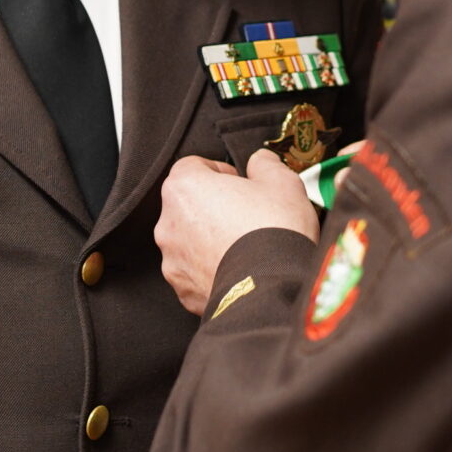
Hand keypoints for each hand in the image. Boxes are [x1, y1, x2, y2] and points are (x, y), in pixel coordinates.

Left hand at [156, 150, 319, 313]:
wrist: (274, 290)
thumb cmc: (274, 232)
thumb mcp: (282, 183)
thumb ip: (264, 164)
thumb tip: (260, 162)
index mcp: (185, 187)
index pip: (192, 166)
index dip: (220, 171)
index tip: (240, 183)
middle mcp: (169, 223)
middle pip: (189, 205)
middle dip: (215, 208)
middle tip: (247, 215)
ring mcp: (173, 260)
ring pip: (190, 241)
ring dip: (211, 240)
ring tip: (246, 245)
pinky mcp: (183, 290)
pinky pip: (196, 272)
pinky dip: (213, 269)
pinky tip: (240, 268)